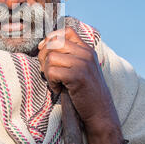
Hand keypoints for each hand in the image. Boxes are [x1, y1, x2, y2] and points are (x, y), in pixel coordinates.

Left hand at [38, 27, 123, 143]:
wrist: (100, 112)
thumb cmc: (86, 92)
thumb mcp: (82, 68)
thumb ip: (70, 55)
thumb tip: (43, 46)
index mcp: (87, 49)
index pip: (66, 31)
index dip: (51, 38)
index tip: (44, 49)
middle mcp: (86, 53)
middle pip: (54, 43)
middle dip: (43, 56)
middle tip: (47, 71)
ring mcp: (83, 64)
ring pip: (50, 57)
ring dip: (47, 72)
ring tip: (55, 82)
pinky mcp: (77, 76)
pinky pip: (52, 71)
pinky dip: (51, 82)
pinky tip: (58, 89)